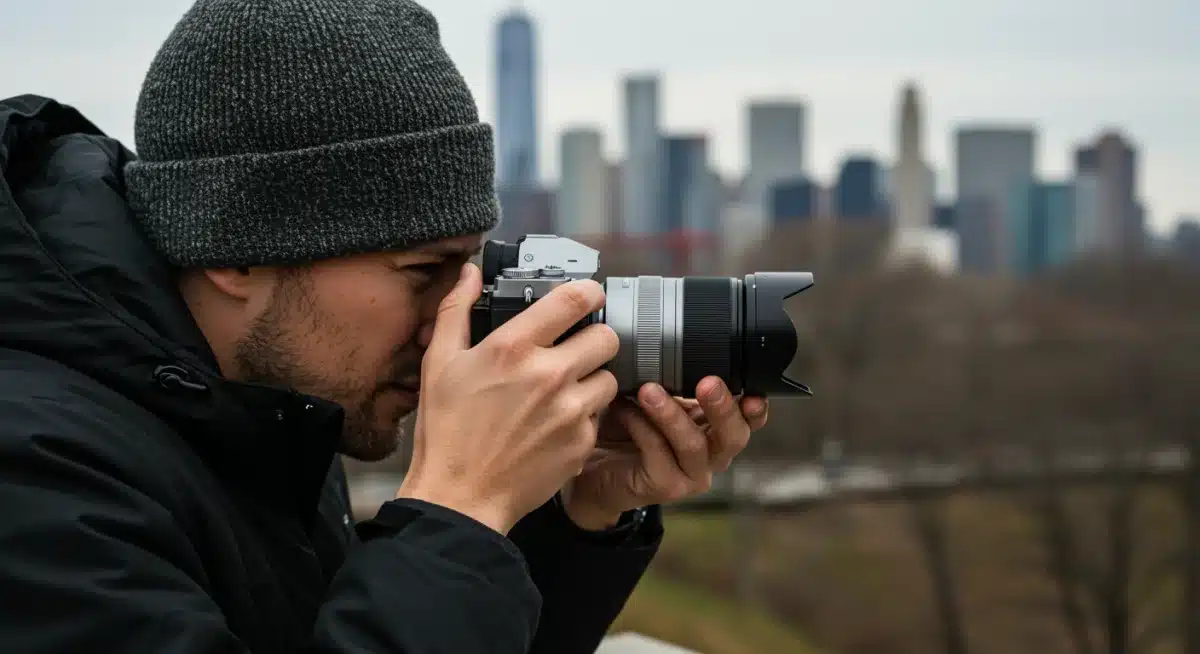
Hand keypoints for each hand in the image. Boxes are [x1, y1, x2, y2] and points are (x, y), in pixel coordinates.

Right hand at [397, 263, 618, 534]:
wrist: (461, 496)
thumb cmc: (447, 430)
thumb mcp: (439, 362)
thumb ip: (457, 309)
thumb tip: (471, 272)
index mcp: (513, 348)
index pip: (575, 299)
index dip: (589, 292)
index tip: (587, 297)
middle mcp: (548, 375)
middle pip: (607, 336)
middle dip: (594, 338)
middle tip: (576, 349)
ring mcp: (570, 411)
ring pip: (608, 377)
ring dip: (591, 380)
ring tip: (563, 392)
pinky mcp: (582, 442)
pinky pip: (598, 416)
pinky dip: (584, 417)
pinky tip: (555, 424)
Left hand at [562, 377, 769, 529]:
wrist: (594, 468)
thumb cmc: (627, 427)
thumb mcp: (655, 395)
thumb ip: (671, 378)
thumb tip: (669, 335)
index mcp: (714, 428)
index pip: (748, 420)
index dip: (756, 408)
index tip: (753, 391)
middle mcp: (710, 454)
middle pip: (733, 436)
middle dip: (723, 408)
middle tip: (708, 383)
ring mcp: (690, 474)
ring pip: (693, 445)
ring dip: (672, 415)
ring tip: (649, 391)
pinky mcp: (665, 487)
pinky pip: (658, 453)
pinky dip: (641, 427)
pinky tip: (623, 409)